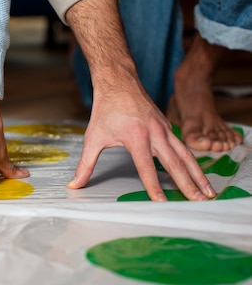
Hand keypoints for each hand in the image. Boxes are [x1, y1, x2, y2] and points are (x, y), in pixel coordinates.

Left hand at [67, 87, 215, 200]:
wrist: (119, 82)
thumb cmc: (105, 110)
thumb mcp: (93, 137)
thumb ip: (85, 164)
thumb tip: (74, 184)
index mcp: (136, 137)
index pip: (146, 167)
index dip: (154, 186)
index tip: (163, 202)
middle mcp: (155, 133)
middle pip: (175, 163)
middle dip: (188, 184)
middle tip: (200, 201)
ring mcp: (165, 129)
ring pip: (186, 155)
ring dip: (198, 174)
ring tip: (208, 192)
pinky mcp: (168, 126)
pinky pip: (184, 147)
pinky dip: (193, 162)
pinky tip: (199, 174)